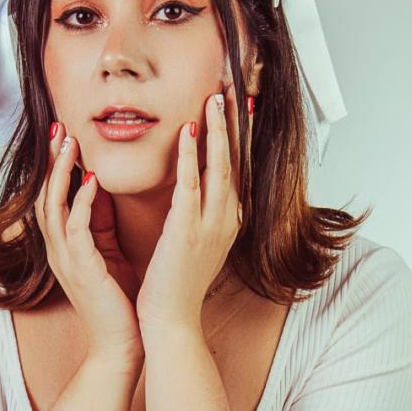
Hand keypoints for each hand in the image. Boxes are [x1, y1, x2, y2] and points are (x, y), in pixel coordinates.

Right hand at [37, 123, 142, 362]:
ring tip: (70, 144)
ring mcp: (66, 259)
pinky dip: (81, 201)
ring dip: (61, 173)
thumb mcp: (110, 254)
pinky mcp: (80, 268)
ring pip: (53, 206)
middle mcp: (60, 250)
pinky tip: (92, 181)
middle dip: (52, 161)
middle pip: (45, 195)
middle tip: (60, 128)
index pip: (56, 198)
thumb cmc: (122, 302)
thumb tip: (106, 192)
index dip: (58, 167)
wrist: (124, 344)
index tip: (67, 136)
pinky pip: (74, 228)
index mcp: (67, 247)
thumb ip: (103, 225)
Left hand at [137, 78, 242, 336]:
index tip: (239, 108)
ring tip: (216, 97)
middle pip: (235, 161)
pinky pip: (192, 183)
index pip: (235, 169)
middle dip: (235, 123)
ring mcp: (211, 224)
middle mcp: (227, 219)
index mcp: (228, 221)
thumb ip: (198, 216)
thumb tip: (194, 192)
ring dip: (218, 129)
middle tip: (234, 89)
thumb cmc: (177, 286)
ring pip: (219, 166)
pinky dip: (193, 155)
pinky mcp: (188, 229)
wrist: (172, 321)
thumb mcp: (195, 245)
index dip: (238, 137)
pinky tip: (190, 130)